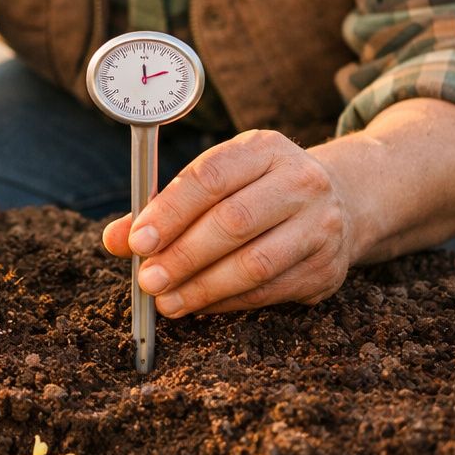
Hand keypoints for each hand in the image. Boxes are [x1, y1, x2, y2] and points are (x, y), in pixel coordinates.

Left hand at [101, 130, 358, 315]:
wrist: (342, 201)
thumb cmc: (257, 190)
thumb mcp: (217, 181)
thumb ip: (163, 207)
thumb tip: (113, 240)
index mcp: (264, 149)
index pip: (211, 177)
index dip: (170, 211)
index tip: (137, 240)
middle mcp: (300, 181)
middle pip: (233, 222)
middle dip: (183, 256)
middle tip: (148, 280)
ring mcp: (320, 225)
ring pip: (254, 264)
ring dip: (203, 288)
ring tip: (166, 301)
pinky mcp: (326, 267)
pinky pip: (269, 291)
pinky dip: (227, 302)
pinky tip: (198, 305)